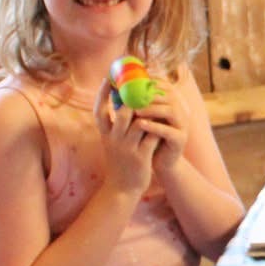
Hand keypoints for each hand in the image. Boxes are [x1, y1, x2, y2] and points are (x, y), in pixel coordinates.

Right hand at [95, 80, 158, 195]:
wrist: (122, 188)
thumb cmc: (120, 160)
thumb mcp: (112, 141)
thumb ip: (115, 123)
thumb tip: (121, 100)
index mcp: (105, 134)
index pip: (99, 110)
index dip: (103, 93)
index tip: (108, 77)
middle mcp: (114, 140)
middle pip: (123, 113)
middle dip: (134, 98)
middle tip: (144, 86)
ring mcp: (127, 149)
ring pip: (140, 123)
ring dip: (150, 113)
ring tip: (158, 102)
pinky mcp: (141, 157)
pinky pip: (152, 137)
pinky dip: (158, 127)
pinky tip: (165, 121)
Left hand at [128, 79, 191, 175]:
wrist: (158, 162)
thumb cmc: (146, 138)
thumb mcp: (141, 118)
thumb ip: (135, 104)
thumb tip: (115, 89)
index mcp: (171, 102)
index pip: (164, 85)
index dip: (151, 81)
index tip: (133, 81)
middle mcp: (180, 111)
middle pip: (168, 95)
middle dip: (150, 94)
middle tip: (132, 94)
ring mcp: (182, 125)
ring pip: (170, 111)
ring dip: (152, 109)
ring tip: (136, 110)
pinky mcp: (180, 140)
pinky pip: (169, 131)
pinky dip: (155, 127)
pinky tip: (141, 125)